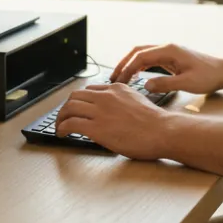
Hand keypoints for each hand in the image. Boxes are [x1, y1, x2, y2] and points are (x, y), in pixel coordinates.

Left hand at [55, 84, 173, 159]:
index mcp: (117, 88)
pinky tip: (62, 134)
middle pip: (75, 96)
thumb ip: (122, 102)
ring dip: (60, 117)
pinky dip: (62, 128)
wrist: (163, 131)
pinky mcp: (96, 127)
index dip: (80, 100)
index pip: (90, 90)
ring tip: (59, 126)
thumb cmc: (156, 123)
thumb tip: (113, 112)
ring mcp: (100, 111)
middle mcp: (106, 96)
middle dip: (66, 107)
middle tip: (63, 117)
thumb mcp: (137, 102)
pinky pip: (71, 124)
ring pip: (69, 107)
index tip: (77, 108)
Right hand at [111, 43, 222, 94]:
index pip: (141, 55)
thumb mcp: (187, 83)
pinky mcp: (171, 58)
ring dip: (130, 64)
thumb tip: (146, 85)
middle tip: (113, 78)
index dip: (127, 67)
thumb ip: (166, 84)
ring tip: (120, 78)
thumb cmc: (208, 76)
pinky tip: (134, 77)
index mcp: (169, 50)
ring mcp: (168, 52)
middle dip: (124, 63)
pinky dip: (139, 66)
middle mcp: (167, 48)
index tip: (119, 80)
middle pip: (138, 51)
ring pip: (143, 54)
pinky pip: (150, 60)